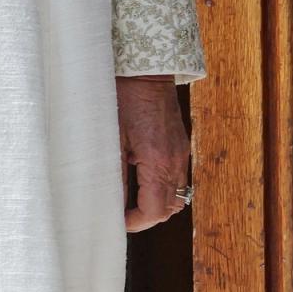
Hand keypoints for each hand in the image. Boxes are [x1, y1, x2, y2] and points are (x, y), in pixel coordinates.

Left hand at [116, 74, 190, 232]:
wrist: (146, 69)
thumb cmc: (124, 96)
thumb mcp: (113, 136)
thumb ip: (115, 173)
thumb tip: (110, 202)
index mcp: (158, 161)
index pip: (154, 210)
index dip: (136, 223)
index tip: (118, 222)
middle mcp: (175, 161)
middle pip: (169, 209)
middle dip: (146, 217)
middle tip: (122, 215)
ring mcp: (181, 153)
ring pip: (177, 196)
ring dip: (157, 204)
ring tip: (131, 200)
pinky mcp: (181, 145)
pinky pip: (178, 178)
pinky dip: (163, 188)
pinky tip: (142, 179)